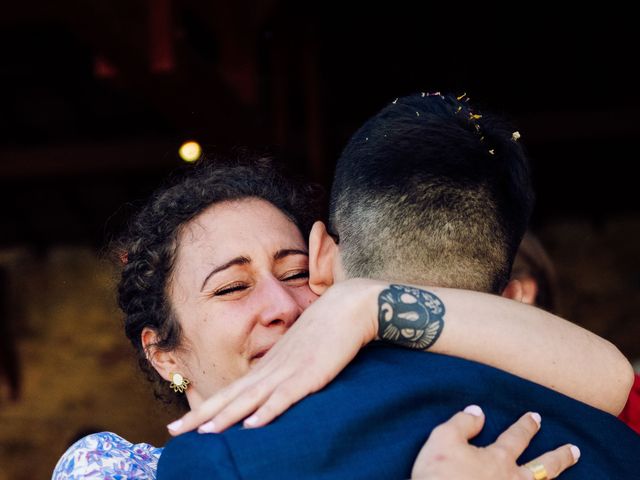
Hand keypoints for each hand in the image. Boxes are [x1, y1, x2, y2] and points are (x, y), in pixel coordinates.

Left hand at [167, 279, 381, 434]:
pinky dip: (268, 412)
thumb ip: (286, 373)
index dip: (203, 407)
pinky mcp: (310, 374)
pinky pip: (285, 397)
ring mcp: (289, 371)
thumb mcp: (300, 355)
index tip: (179, 423)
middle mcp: (271, 369)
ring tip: (203, 432)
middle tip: (173, 431)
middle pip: (230, 396)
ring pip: (251, 398)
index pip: (229, 391)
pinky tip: (252, 426)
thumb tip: (274, 393)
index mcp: (268, 366)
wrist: (347, 307)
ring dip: (227, 416)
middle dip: (201, 415)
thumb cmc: (325, 330)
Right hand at [411, 406, 579, 478]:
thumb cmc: (440, 476)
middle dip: (559, 457)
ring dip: (557, 477)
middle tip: (573, 450)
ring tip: (569, 472)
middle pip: (543, 467)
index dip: (526, 426)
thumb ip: (462, 423)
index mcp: (497, 459)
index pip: (516, 438)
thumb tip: (478, 412)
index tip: (536, 417)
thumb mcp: (443, 439)